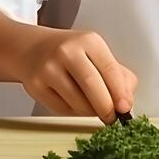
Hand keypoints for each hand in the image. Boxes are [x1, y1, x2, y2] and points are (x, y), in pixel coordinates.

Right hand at [21, 27, 138, 123]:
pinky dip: (73, 112)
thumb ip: (118, 75)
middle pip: (92, 85)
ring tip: (92, 106)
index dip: (119, 92)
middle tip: (111, 118)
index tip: (125, 108)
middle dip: (106, 107)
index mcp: (88, 41)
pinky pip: (62, 109)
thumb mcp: (96, 53)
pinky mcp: (36, 85)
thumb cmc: (70, 53)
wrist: (32, 48)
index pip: (109, 69)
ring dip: (90, 112)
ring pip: (77, 102)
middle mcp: (67, 51)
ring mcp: (49, 68)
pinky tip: (73, 102)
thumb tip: (126, 102)